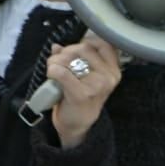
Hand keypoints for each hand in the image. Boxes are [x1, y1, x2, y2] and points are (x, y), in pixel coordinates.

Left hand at [46, 32, 122, 147]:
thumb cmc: (80, 96)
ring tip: (53, 68)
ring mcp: (97, 85)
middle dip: (65, 52)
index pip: (103, 43)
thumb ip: (74, 58)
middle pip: (84, 47)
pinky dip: (52, 71)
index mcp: (113, 69)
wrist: (77, 123)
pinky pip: (61, 72)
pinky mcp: (81, 94)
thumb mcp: (85, 75)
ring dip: (56, 61)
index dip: (85, 42)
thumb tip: (57, 46)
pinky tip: (51, 76)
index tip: (75, 51)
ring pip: (71, 58)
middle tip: (57, 61)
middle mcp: (109, 76)